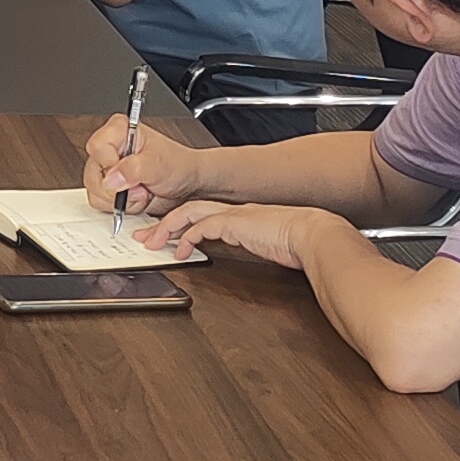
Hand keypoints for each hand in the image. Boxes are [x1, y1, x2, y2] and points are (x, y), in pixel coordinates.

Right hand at [80, 112, 213, 215]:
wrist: (186, 185)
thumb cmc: (177, 165)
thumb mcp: (159, 164)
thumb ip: (134, 169)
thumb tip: (111, 179)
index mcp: (119, 130)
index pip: (98, 147)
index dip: (111, 164)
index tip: (130, 173)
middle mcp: (109, 148)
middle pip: (93, 173)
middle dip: (118, 188)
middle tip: (140, 186)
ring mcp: (107, 169)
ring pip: (94, 190)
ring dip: (120, 200)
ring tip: (141, 192)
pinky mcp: (107, 188)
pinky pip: (99, 202)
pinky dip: (118, 207)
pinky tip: (135, 199)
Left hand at [148, 198, 332, 268]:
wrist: (314, 233)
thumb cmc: (298, 240)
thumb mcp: (268, 244)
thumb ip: (254, 244)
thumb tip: (250, 252)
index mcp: (239, 215)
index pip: (201, 212)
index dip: (179, 222)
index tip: (165, 234)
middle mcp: (232, 211)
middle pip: (188, 209)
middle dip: (163, 223)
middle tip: (145, 236)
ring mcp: (233, 215)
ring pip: (189, 212)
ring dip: (167, 227)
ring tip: (152, 242)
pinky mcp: (235, 223)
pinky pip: (202, 226)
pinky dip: (187, 236)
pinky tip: (181, 249)